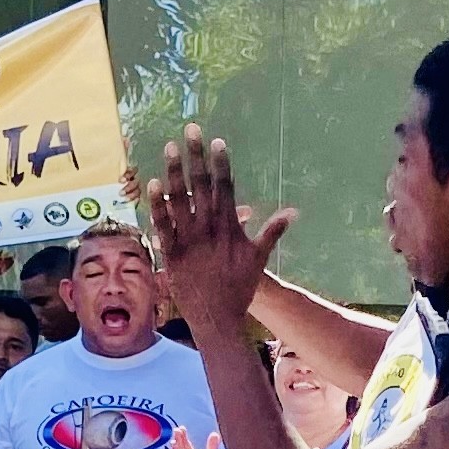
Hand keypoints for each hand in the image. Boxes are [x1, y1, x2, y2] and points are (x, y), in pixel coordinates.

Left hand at [142, 125, 291, 332]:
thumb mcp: (259, 259)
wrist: (217, 319)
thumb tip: (294, 212)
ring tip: (170, 147)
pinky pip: (163, 224)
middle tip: (191, 130)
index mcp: (230, 227)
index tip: (217, 141)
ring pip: (180, 200)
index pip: (225, 188)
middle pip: (201, 186)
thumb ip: (273, 231)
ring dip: (175, 171)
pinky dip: (158, 204)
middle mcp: (209, 230)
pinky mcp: (171, 253)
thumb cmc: (239, 288)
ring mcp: (189, 240)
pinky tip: (154, 183)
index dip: (220, 163)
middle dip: (196, 156)